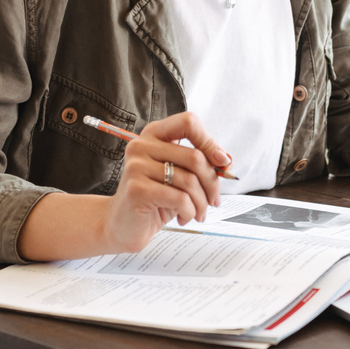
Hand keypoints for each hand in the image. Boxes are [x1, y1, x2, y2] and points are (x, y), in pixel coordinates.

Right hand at [100, 111, 231, 253]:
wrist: (123, 225)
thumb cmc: (155, 199)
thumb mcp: (180, 176)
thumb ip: (200, 163)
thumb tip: (226, 160)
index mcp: (154, 134)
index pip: (188, 122)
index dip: (210, 141)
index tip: (222, 162)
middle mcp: (142, 145)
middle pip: (194, 156)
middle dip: (212, 183)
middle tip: (213, 200)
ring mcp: (136, 166)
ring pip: (189, 181)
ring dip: (201, 203)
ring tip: (197, 213)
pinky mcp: (137, 190)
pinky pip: (180, 198)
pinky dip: (189, 211)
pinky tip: (183, 217)